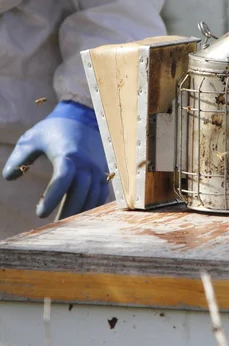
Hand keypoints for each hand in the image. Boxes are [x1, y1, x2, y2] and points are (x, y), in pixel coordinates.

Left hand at [2, 101, 108, 219]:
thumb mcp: (32, 139)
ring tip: (68, 226)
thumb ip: (19, 158)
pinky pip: (101, 194)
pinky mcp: (103, 172)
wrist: (82, 117)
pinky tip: (82, 216)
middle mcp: (85, 163)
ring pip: (92, 196)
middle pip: (79, 193)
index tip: (40, 214)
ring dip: (81, 212)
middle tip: (55, 228)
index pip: (62, 180)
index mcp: (67, 155)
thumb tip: (8, 177)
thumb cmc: (53, 129)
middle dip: (68, 212)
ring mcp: (97, 169)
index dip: (52, 198)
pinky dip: (92, 206)